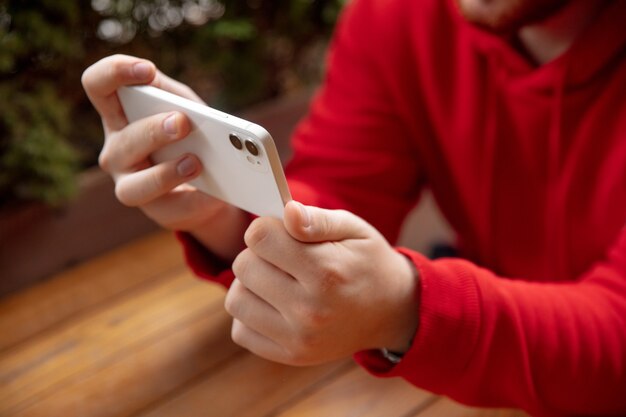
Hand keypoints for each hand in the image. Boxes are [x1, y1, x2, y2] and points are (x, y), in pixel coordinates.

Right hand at [81, 54, 246, 259]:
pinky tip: (212, 192)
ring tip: (195, 162)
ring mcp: (130, 183)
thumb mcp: (188, 107)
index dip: (114, 72)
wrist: (210, 183)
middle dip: (153, 131)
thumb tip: (186, 110)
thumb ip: (180, 99)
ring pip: (135, 185)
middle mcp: (117, 150)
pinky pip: (170, 207)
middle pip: (124, 140)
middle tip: (181, 122)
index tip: (147, 69)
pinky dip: (193, 199)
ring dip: (166, 173)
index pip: (97, 85)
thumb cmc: (191, 135)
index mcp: (119, 115)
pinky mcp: (157, 209)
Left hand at [225, 201, 418, 365]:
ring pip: (236, 300)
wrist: (391, 311)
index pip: (260, 238)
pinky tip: (273, 304)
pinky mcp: (290, 355)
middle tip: (282, 257)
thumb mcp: (354, 230)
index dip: (266, 228)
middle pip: (243, 266)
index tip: (280, 232)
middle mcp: (309, 309)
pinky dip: (251, 314)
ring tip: (275, 279)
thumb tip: (288, 212)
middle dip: (257, 254)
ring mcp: (298, 338)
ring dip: (249, 285)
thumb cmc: (367, 262)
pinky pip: (241, 331)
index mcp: (325, 272)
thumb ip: (318, 219)